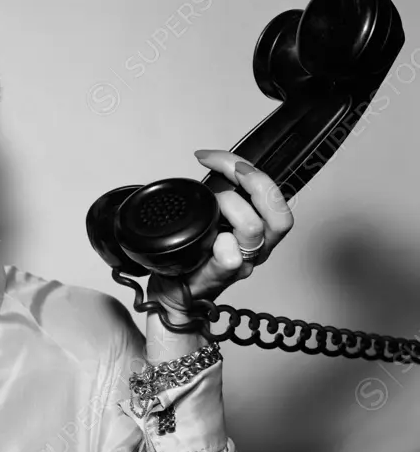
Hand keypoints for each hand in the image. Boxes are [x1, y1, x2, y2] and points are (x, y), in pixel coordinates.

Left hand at [146, 149, 294, 317]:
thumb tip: (210, 162)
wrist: (173, 294)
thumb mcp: (207, 215)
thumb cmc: (192, 255)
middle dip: (253, 181)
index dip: (248, 168)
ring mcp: (241, 264)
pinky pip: (232, 260)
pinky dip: (223, 246)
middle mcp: (257, 248)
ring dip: (232, 207)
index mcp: (259, 229)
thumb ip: (216, 193)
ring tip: (211, 206)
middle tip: (226, 170)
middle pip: (279, 213)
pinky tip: (213, 241)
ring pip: (255, 230)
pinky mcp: (220, 277)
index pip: (272, 194)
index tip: (212, 157)